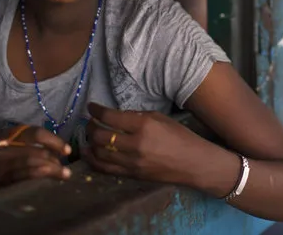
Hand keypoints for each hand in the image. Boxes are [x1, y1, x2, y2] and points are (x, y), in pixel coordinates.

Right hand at [0, 126, 71, 187]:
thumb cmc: (11, 156)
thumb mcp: (22, 145)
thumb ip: (40, 146)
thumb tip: (64, 154)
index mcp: (11, 133)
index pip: (37, 134)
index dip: (55, 142)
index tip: (68, 151)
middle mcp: (3, 147)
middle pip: (35, 152)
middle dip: (54, 162)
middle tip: (66, 171)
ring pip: (30, 165)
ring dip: (49, 171)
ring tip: (62, 176)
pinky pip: (21, 179)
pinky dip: (37, 180)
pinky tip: (46, 183)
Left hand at [83, 102, 208, 185]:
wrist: (193, 163)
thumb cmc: (180, 137)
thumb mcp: (160, 118)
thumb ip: (137, 116)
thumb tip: (117, 116)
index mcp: (144, 126)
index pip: (110, 117)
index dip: (96, 110)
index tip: (91, 107)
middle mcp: (135, 144)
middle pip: (100, 135)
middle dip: (90, 126)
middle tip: (89, 121)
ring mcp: (132, 162)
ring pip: (99, 153)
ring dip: (89, 143)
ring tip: (88, 136)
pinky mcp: (132, 175)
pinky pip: (105, 169)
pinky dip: (94, 161)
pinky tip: (89, 154)